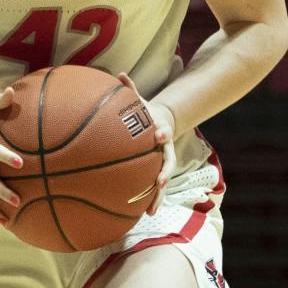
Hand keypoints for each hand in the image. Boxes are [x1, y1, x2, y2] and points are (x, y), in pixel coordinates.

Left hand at [116, 71, 175, 214]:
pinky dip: (152, 200)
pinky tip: (145, 214)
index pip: (163, 131)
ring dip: (159, 195)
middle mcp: (165, 149)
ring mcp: (163, 162)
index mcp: (160, 130)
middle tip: (161, 180)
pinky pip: (155, 189)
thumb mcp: (139, 100)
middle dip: (165, 171)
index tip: (158, 134)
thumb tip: (119, 73)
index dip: (162, 132)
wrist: (161, 123)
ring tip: (152, 209)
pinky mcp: (158, 173)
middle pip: (168, 161)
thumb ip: (130, 89)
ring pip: (164, 181)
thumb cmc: (145, 113)